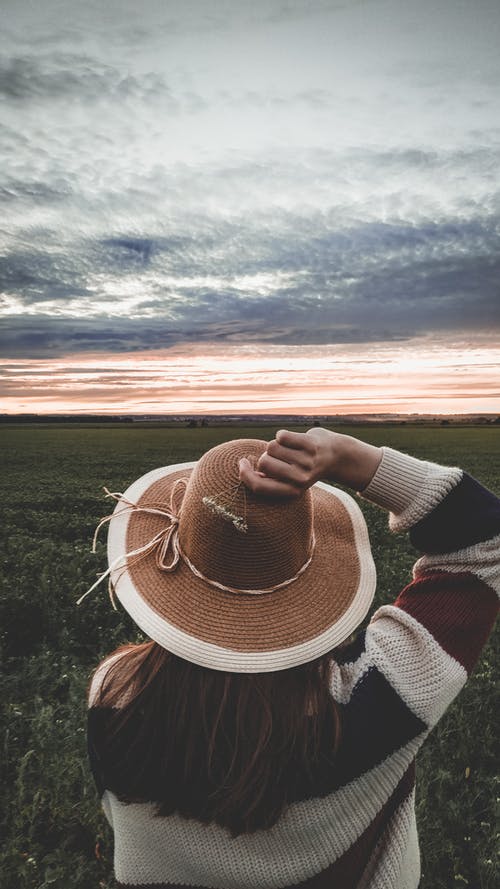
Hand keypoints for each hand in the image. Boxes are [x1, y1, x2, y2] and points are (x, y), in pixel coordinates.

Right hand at [239, 428, 381, 496]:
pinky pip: (281, 435)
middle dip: (266, 456)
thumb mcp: (289, 479)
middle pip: (263, 463)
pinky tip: (295, 440)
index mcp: (292, 491)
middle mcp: (300, 479)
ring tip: (290, 449)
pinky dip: (284, 435)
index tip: (242, 464)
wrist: (336, 455)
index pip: (259, 486)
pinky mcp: (311, 444)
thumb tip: (245, 470)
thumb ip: (269, 479)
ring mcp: (307, 461)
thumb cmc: (303, 467)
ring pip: (271, 447)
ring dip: (277, 445)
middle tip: (280, 457)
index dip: (245, 475)